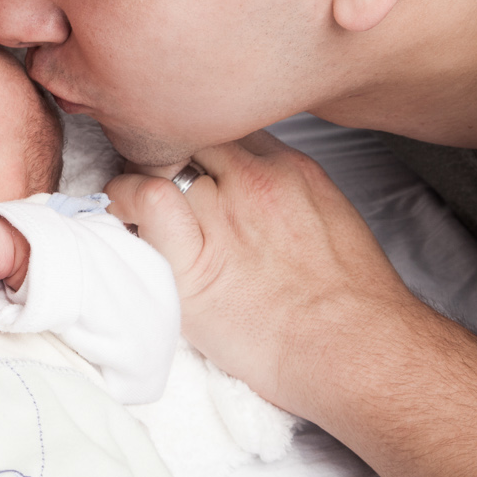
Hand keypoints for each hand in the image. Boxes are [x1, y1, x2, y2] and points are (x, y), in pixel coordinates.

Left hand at [105, 130, 415, 414]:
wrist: (355, 351)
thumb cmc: (351, 302)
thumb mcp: (331, 216)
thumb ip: (287, 191)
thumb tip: (252, 192)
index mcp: (290, 168)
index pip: (225, 124)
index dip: (197, 142)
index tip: (185, 163)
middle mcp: (254, 180)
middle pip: (187, 135)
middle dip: (164, 152)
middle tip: (149, 179)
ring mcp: (224, 214)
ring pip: (158, 162)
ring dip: (138, 177)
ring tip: (131, 203)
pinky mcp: (194, 259)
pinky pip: (145, 198)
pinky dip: (123, 199)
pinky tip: (121, 214)